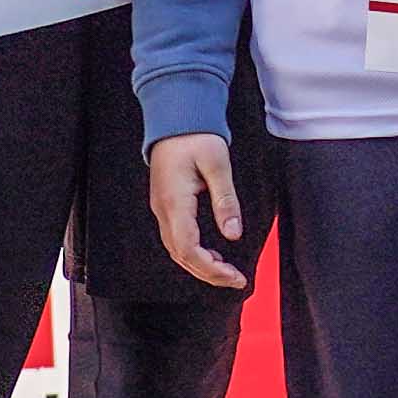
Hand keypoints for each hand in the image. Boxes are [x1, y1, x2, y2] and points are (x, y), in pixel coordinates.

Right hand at [147, 135, 250, 288]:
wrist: (175, 117)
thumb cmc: (196, 136)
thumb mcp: (218, 165)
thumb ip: (226, 201)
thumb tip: (233, 234)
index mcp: (174, 201)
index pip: (188, 248)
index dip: (211, 269)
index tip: (235, 276)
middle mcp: (163, 209)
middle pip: (181, 255)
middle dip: (208, 273)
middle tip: (236, 280)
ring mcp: (161, 208)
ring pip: (177, 250)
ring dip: (200, 264)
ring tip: (227, 271)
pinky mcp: (165, 205)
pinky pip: (176, 238)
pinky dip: (194, 252)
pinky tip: (212, 254)